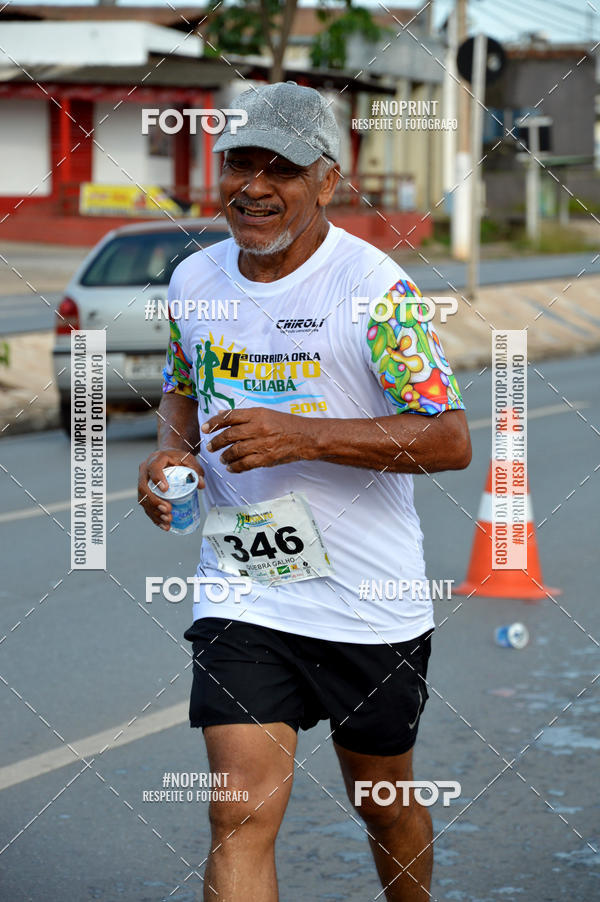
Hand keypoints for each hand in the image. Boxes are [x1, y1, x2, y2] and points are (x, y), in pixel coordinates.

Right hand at [138, 448, 203, 529]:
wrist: (167, 456)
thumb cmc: (177, 458)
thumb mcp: (188, 460)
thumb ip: (196, 470)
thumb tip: (201, 485)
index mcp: (155, 460)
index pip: (153, 468)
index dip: (157, 479)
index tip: (165, 490)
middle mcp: (145, 471)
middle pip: (144, 487)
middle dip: (155, 502)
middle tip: (167, 510)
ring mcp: (143, 483)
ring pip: (143, 499)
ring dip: (154, 512)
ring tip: (167, 521)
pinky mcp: (144, 493)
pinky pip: (146, 506)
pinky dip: (154, 517)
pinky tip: (163, 525)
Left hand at [202, 407, 318, 472]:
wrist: (306, 437)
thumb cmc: (286, 425)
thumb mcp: (266, 413)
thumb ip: (244, 415)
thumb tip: (222, 414)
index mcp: (257, 414)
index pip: (230, 416)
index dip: (214, 422)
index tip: (205, 428)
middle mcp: (258, 427)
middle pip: (229, 435)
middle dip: (216, 442)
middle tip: (210, 447)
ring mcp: (262, 443)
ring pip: (235, 451)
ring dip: (225, 456)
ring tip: (222, 458)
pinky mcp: (266, 458)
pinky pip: (245, 464)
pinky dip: (235, 467)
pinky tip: (231, 468)